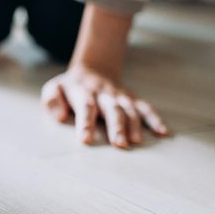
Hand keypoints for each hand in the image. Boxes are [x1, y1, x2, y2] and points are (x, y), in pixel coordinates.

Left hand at [41, 63, 168, 148]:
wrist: (93, 69)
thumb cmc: (70, 87)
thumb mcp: (53, 89)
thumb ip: (51, 101)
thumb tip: (60, 116)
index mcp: (82, 92)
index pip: (85, 107)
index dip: (86, 123)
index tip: (86, 140)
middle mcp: (103, 94)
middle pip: (112, 109)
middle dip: (116, 126)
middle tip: (119, 144)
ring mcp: (119, 96)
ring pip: (130, 109)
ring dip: (134, 125)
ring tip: (136, 141)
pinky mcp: (131, 99)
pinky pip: (145, 108)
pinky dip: (155, 119)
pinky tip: (163, 132)